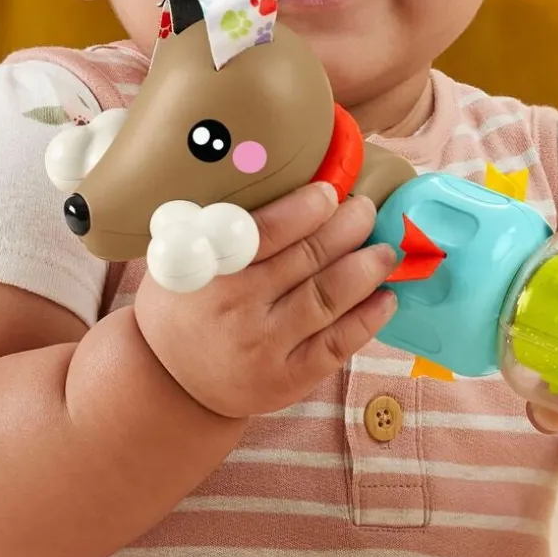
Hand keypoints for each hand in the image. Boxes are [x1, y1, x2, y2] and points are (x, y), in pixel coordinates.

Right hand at [134, 182, 399, 419]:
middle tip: (367, 209)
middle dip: (348, 228)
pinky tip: (386, 297)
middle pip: (307, 260)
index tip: (330, 192)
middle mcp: (238, 309)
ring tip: (385, 250)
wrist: (170, 381)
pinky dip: (368, 318)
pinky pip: (337, 344)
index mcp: (210, 271)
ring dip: (366, 269)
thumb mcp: (180, 257)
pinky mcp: (288, 379)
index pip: (264, 233)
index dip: (304, 210)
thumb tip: (283, 175)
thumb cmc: (184, 302)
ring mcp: (265, 347)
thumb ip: (221, 224)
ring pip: (328, 298)